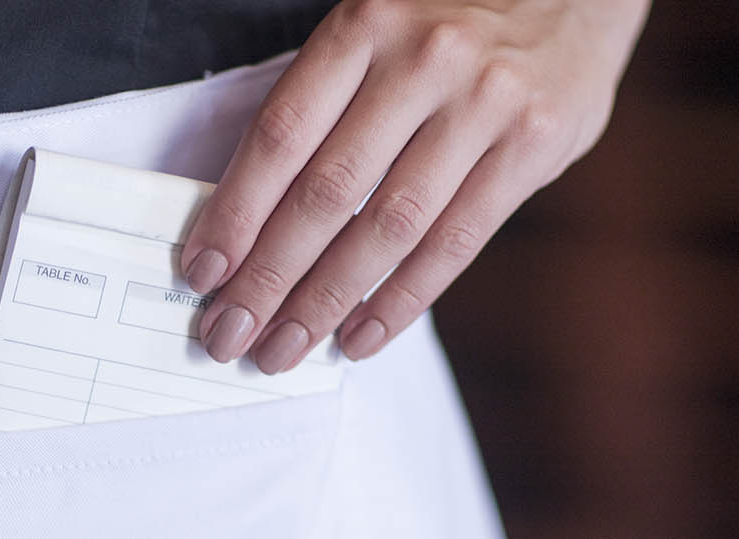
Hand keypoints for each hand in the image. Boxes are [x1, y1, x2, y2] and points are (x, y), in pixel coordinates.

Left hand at [182, 0, 647, 372]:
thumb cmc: (449, 19)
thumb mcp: (378, 29)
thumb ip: (324, 104)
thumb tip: (249, 215)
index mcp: (364, 26)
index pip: (281, 137)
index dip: (236, 213)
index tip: (204, 272)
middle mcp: (423, 62)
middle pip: (327, 192)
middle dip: (269, 277)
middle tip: (230, 333)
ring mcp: (484, 105)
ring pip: (389, 227)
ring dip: (327, 301)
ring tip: (284, 349)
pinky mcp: (534, 146)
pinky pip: (455, 242)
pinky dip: (401, 298)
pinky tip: (360, 334)